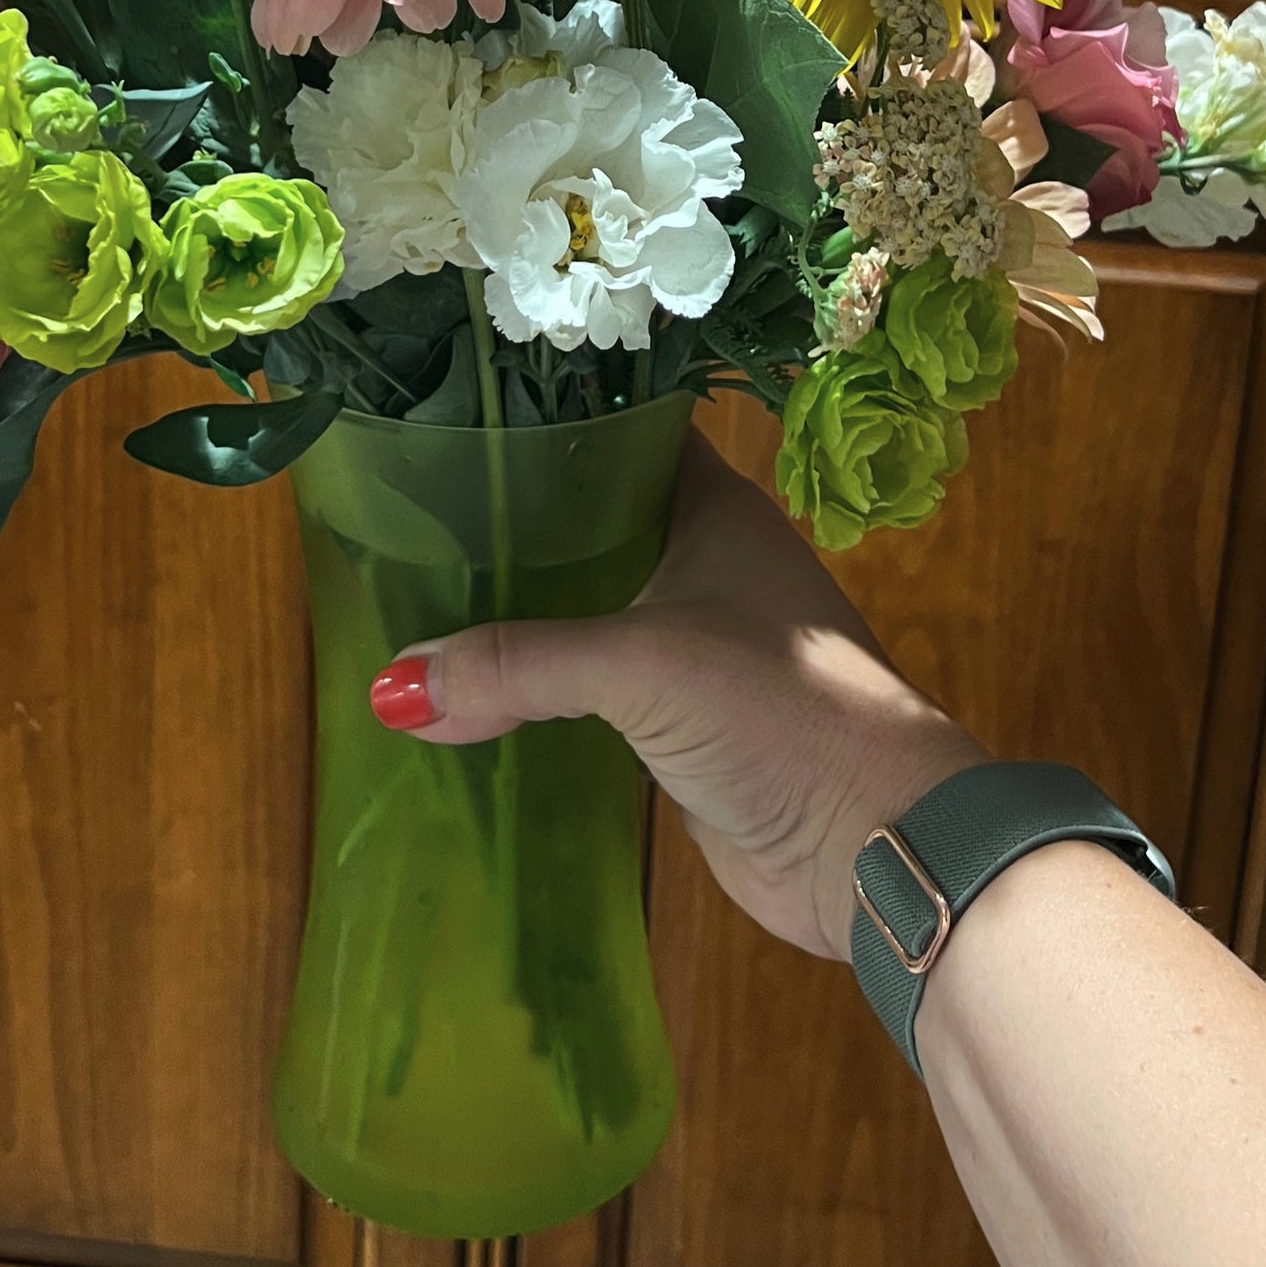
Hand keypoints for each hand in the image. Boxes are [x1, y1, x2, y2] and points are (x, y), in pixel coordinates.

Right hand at [371, 427, 985, 960]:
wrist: (876, 846)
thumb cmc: (779, 713)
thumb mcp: (641, 666)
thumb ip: (517, 666)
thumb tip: (389, 688)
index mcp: (710, 508)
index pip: (612, 433)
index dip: (536, 423)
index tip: (439, 420)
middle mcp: (700, 562)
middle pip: (583, 525)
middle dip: (500, 527)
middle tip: (395, 517)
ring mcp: (689, 647)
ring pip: (580, 609)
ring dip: (510, 613)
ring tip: (404, 596)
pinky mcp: (674, 727)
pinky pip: (583, 689)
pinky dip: (528, 688)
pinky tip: (456, 688)